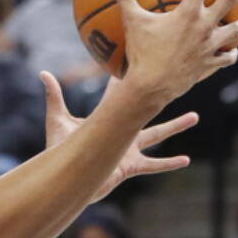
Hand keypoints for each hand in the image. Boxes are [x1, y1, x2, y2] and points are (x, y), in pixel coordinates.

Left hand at [41, 71, 198, 200]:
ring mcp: (127, 150)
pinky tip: (185, 160)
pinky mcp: (129, 167)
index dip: (129, 80)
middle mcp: (120, 132)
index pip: (121, 96)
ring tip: (194, 117)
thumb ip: (54, 97)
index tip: (144, 60)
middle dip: (159, 98)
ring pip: (156, 135)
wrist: (64, 177)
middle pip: (144, 111)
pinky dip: (168, 163)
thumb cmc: (59, 150)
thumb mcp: (57, 120)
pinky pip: (153, 165)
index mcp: (106, 120)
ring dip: (174, 127)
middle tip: (175, 83)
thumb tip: (43, 73)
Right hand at [115, 0, 237, 110]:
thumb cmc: (140, 53)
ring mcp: (209, 46)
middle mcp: (205, 26)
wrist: (150, 86)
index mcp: (189, 12)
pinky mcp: (209, 64)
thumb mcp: (131, 22)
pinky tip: (232, 52)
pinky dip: (230, 53)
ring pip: (236, 30)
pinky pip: (226, 57)